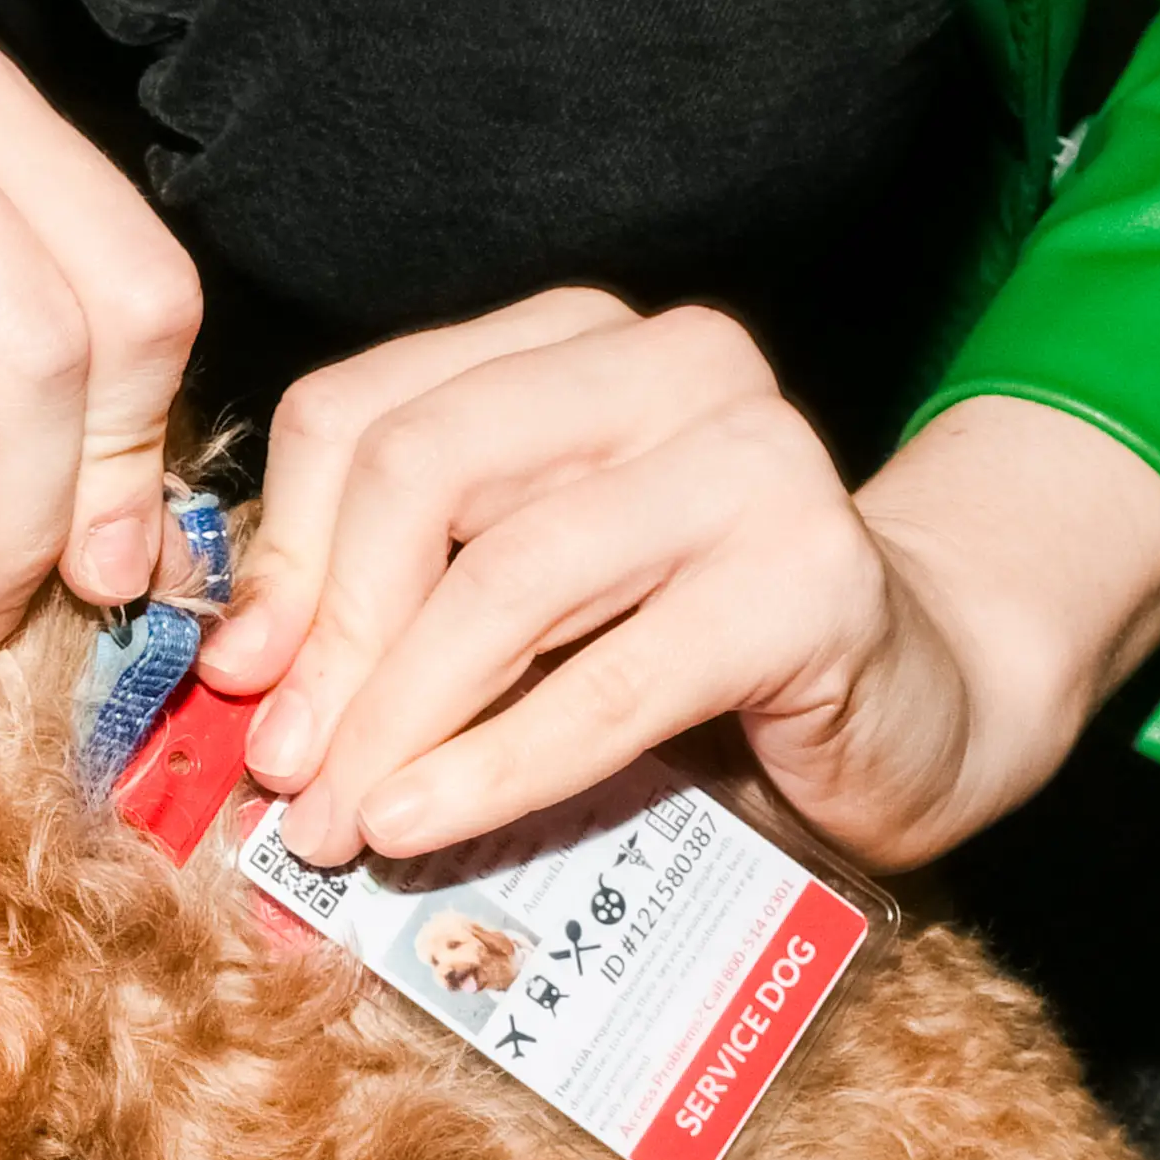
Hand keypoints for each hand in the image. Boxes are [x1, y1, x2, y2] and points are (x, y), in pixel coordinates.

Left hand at [192, 291, 1159, 869]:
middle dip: (333, 637)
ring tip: (338, 817)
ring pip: (504, 577)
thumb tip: (242, 673)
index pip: (365, 411)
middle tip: (281, 769)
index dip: (284, 552)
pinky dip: (496, 763)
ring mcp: (754, 459)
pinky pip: (608, 683)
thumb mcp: (527, 600)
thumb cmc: (694, 650)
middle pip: (418, 472)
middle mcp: (670, 363)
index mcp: (575, 340)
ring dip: (398, 714)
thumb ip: (398, 597)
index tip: (240, 677)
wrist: (919, 701)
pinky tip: (423, 819)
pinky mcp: (810, 579)